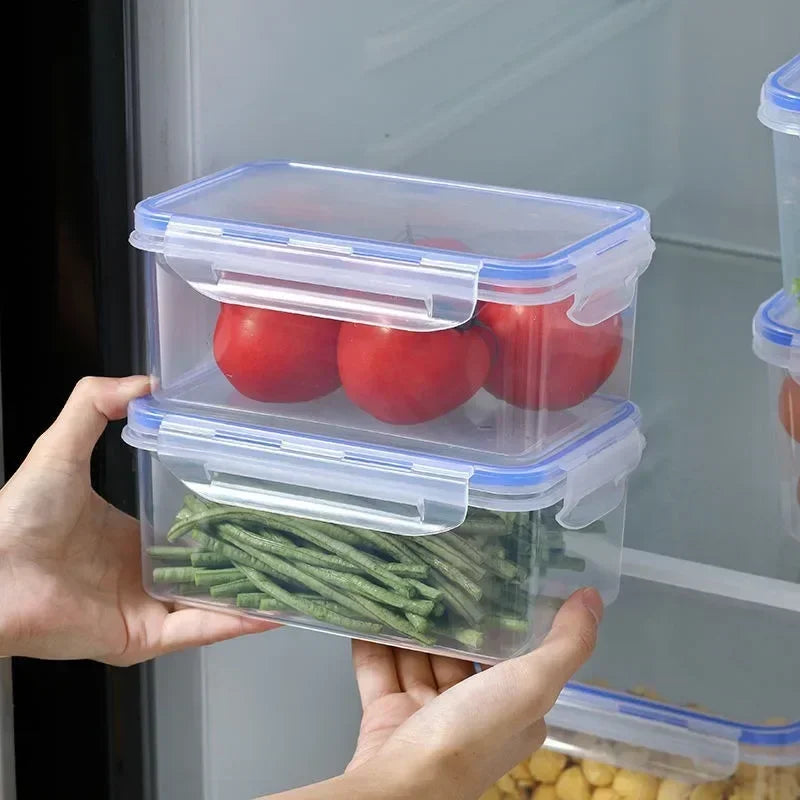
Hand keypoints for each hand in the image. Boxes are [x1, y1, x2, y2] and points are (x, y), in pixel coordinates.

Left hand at [0, 376, 275, 664]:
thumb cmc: (21, 514)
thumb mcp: (61, 446)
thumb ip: (95, 404)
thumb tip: (145, 381)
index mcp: (129, 539)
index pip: (189, 534)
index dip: (225, 522)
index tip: (262, 506)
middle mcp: (141, 576)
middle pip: (207, 570)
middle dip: (248, 559)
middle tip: (292, 541)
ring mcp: (143, 609)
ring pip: (211, 604)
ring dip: (252, 594)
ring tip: (297, 578)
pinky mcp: (141, 638)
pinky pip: (197, 632)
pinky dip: (234, 624)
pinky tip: (272, 611)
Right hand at [347, 588, 601, 799]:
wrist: (399, 788)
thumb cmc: (470, 737)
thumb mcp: (531, 687)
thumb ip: (564, 645)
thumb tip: (593, 598)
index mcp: (512, 712)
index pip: (514, 658)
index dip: (507, 620)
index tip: (497, 576)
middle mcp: (471, 716)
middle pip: (461, 656)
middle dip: (452, 618)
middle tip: (441, 565)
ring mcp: (424, 717)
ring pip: (418, 658)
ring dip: (410, 624)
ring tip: (403, 575)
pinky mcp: (384, 716)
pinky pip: (379, 669)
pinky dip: (373, 641)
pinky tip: (368, 607)